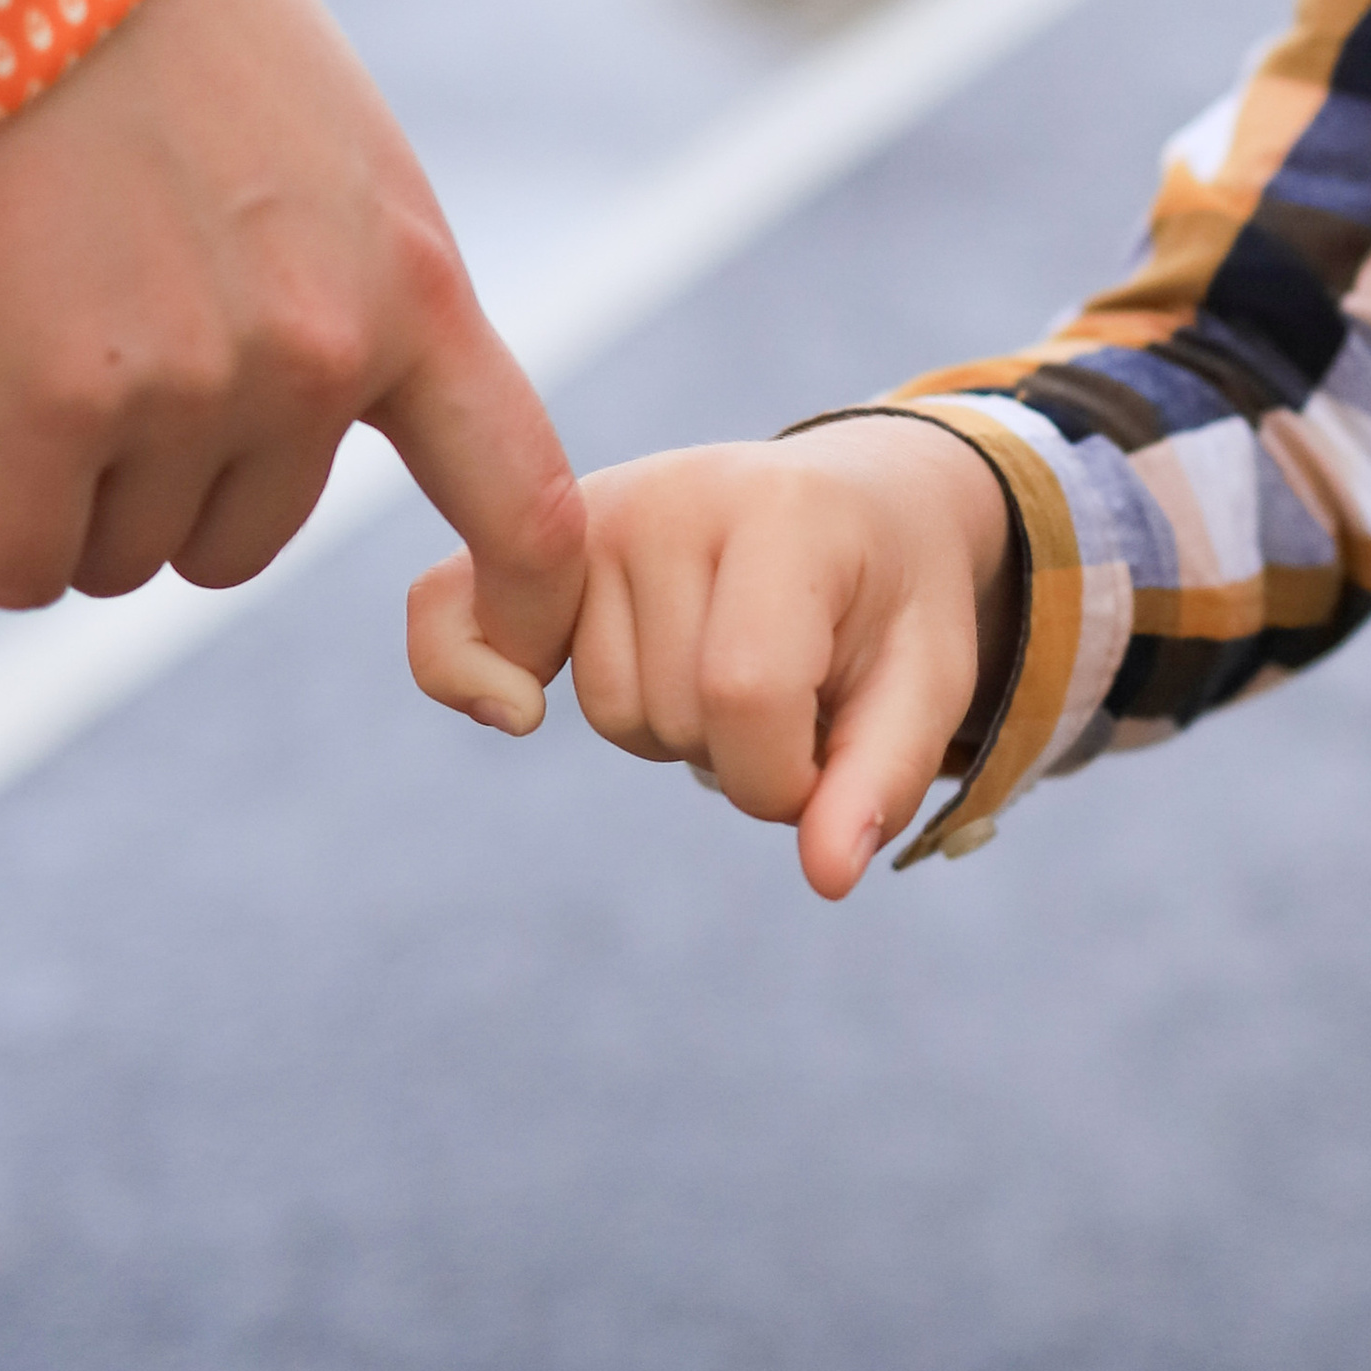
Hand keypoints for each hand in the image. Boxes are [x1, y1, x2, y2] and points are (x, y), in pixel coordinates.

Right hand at [0, 0, 585, 694]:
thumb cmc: (138, 1)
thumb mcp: (304, 142)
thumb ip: (322, 284)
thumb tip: (275, 419)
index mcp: (411, 283)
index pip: (525, 502)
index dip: (524, 619)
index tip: (508, 692)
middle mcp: (321, 354)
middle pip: (238, 538)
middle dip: (153, 492)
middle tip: (73, 384)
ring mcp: (190, 386)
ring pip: (116, 554)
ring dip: (52, 501)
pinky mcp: (47, 404)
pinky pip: (14, 565)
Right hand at [409, 417, 1019, 894]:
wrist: (853, 504)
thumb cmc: (891, 602)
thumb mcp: (927, 681)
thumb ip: (881, 778)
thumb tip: (826, 876)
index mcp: (780, 512)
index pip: (742, 696)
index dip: (783, 778)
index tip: (827, 765)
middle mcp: (667, 495)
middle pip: (671, 715)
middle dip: (735, 751)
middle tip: (787, 688)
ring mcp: (586, 511)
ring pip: (606, 714)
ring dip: (668, 727)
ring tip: (725, 660)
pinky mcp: (527, 541)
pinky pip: (444, 617)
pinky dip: (463, 672)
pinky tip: (520, 706)